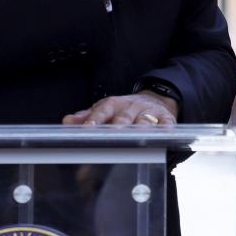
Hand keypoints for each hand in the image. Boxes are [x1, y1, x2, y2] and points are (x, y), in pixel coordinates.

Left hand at [62, 91, 176, 125]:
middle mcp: (131, 107)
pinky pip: (167, 123)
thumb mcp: (106, 110)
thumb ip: (87, 117)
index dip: (95, 120)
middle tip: (113, 134)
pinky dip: (166, 129)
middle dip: (119, 125)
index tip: (87, 129)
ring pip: (145, 120)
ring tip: (137, 136)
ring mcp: (149, 113)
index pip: (103, 111)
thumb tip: (67, 121)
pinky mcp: (166, 119)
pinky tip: (165, 134)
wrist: (153, 99)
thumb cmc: (124, 110)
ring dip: (141, 127)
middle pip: (124, 117)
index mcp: (114, 104)